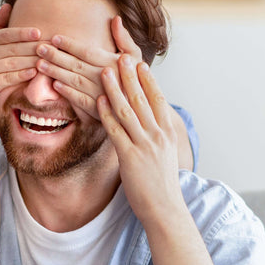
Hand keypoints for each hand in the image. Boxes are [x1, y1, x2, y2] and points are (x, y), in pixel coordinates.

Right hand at [0, 4, 38, 113]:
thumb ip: (1, 26)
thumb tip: (7, 4)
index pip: (7, 34)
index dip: (23, 33)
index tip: (39, 32)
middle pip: (13, 49)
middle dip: (33, 48)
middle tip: (50, 48)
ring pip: (12, 63)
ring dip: (31, 61)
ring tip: (46, 60)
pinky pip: (7, 78)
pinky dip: (22, 75)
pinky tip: (34, 72)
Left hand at [35, 16, 137, 119]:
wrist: (140, 108)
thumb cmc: (136, 78)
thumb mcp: (135, 57)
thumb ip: (124, 38)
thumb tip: (116, 19)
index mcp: (114, 62)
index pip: (87, 51)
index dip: (70, 45)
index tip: (54, 38)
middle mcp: (106, 77)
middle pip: (76, 64)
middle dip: (56, 56)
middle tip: (39, 49)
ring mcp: (101, 94)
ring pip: (74, 81)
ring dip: (56, 72)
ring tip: (40, 65)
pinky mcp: (97, 109)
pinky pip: (79, 100)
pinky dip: (66, 92)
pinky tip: (54, 85)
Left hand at [97, 57, 183, 227]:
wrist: (165, 209)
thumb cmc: (160, 184)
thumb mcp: (162, 155)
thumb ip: (154, 137)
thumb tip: (145, 124)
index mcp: (167, 133)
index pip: (157, 98)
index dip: (147, 78)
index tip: (138, 61)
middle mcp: (158, 134)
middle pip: (142, 98)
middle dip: (130, 75)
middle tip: (120, 54)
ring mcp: (145, 144)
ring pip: (128, 109)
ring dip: (115, 88)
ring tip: (104, 70)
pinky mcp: (130, 156)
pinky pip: (116, 130)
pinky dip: (106, 112)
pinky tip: (97, 100)